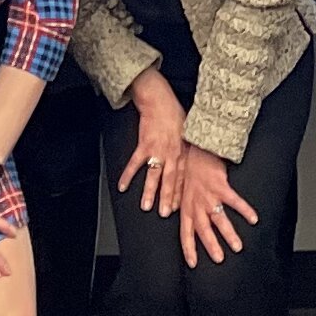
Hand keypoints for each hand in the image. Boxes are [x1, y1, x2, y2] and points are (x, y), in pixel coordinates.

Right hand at [118, 81, 188, 215]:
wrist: (160, 101)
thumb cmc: (174, 116)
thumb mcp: (188, 134)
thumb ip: (188, 151)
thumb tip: (193, 166)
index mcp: (183, 152)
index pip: (183, 178)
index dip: (180, 194)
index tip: (178, 208)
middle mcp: (172, 153)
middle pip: (170, 180)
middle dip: (167, 198)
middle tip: (164, 213)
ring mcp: (157, 150)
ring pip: (154, 175)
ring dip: (149, 191)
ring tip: (145, 206)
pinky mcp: (144, 144)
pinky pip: (135, 163)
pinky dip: (128, 175)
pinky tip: (122, 186)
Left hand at [173, 161, 259, 269]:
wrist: (198, 147)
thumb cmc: (190, 168)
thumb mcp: (182, 188)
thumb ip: (183, 204)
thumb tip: (176, 215)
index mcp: (186, 206)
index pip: (185, 233)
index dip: (189, 248)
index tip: (193, 263)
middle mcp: (196, 204)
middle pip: (203, 230)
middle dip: (211, 246)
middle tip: (219, 259)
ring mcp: (208, 196)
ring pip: (219, 219)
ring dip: (228, 234)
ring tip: (238, 247)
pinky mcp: (221, 186)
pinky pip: (234, 201)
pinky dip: (244, 210)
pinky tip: (253, 219)